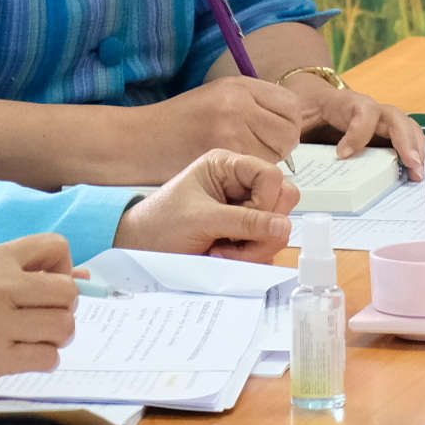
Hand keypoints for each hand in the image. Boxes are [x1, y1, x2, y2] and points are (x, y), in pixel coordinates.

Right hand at [0, 234, 76, 406]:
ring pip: (63, 326)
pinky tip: (24, 357)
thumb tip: (80, 276)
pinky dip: (44, 360)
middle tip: (46, 320)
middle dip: (65, 308)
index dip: (64, 268)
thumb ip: (17, 273)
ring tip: (35, 340)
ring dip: (56, 337)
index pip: (55, 246)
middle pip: (67, 292)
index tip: (52, 286)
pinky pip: (47, 358)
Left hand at [115, 150, 295, 262]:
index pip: (271, 175)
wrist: (140, 250)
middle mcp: (241, 185)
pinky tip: (223, 256)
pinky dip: (250, 257)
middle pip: (283, 200)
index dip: (266, 201)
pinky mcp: (246, 234)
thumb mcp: (200, 219)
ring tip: (221, 252)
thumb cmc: (159, 224)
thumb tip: (284, 226)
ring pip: (279, 226)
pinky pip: (268, 245)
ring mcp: (246, 210)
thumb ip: (244, 222)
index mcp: (228, 167)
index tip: (244, 221)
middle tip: (233, 242)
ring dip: (254, 247)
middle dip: (263, 228)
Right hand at [144, 77, 308, 172]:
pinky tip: (232, 173)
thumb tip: (289, 121)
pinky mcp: (223, 155)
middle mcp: (238, 104)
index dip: (288, 123)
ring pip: (277, 155)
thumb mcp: (217, 96)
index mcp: (239, 86)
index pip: (291, 105)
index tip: (275, 133)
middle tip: (261, 151)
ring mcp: (232, 130)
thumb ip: (254, 104)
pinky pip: (256, 169)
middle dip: (282, 145)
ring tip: (242, 161)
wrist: (140, 141)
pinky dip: (250, 174)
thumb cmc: (178, 123)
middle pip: (289, 131)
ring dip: (267, 162)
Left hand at [286, 80, 424, 178]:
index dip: (358, 133)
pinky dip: (415, 154)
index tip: (342, 155)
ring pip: (407, 128)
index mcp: (347, 103)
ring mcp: (382, 121)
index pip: (363, 111)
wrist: (312, 96)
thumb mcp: (294, 115)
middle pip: (396, 118)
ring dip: (416, 149)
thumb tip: (286, 158)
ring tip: (420, 175)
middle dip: (405, 141)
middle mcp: (371, 109)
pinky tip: (419, 174)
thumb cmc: (305, 106)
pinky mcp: (386, 135)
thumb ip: (292, 130)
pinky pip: (406, 140)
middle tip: (411, 165)